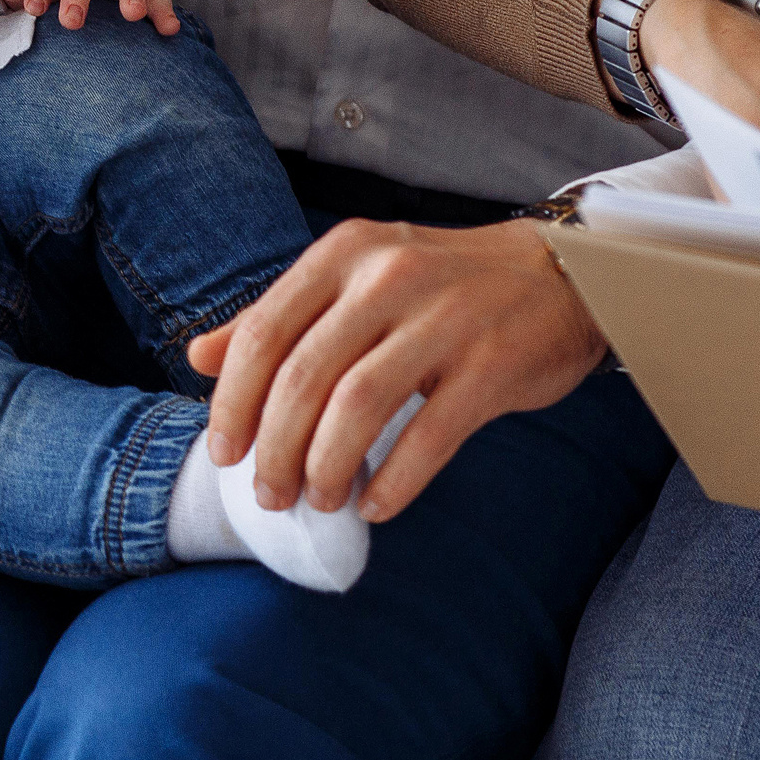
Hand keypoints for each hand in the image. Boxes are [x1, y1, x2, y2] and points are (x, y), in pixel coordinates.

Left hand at [188, 217, 606, 522]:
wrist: (561, 273)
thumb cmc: (440, 285)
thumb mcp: (352, 279)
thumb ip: (279, 317)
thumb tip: (198, 357)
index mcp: (343, 254)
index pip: (264, 332)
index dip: (234, 401)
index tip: (224, 453)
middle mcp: (387, 277)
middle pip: (304, 376)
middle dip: (276, 447)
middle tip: (269, 494)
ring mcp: (444, 318)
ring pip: (359, 405)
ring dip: (327, 466)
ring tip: (318, 501)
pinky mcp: (493, 363)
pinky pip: (431, 435)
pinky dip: (395, 480)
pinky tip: (376, 506)